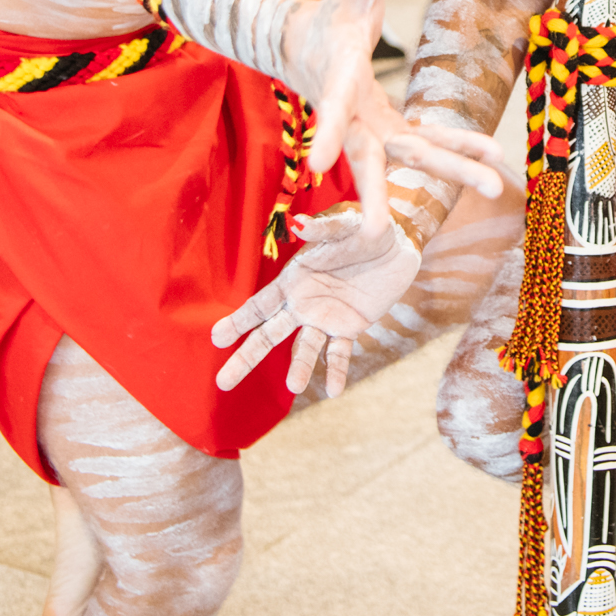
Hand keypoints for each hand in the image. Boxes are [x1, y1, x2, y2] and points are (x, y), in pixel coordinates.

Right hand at [211, 207, 420, 396]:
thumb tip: (301, 224)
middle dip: (246, 357)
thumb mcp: (347, 226)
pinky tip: (333, 390)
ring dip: (299, 367)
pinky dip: (336, 370)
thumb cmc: (365, 229)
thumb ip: (325, 229)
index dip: (239, 320)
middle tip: (223, 382)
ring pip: (304, 349)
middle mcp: (303, 303)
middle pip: (269, 335)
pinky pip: (340, 353)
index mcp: (294, 279)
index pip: (261, 304)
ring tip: (294, 385)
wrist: (398, 244)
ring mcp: (325, 318)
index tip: (217, 338)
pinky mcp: (350, 327)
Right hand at [291, 0, 509, 235]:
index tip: (317, 164)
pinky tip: (496, 163)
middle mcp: (353, 114)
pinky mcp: (387, 130)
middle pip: (374, 153)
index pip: (329, 107)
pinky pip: (427, 145)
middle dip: (385, 190)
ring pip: (411, 157)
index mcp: (337, 78)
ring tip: (494, 188)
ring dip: (451, 170)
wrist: (304, 46)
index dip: (327, 131)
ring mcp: (371, 127)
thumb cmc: (329, 14)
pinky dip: (459, 152)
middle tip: (385, 232)